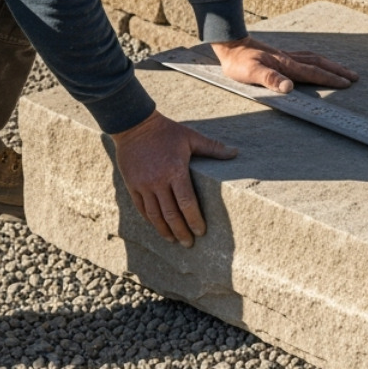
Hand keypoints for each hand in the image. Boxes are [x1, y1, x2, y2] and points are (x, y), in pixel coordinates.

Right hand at [111, 111, 237, 246]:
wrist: (134, 124)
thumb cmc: (166, 131)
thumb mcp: (191, 137)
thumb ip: (213, 148)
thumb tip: (236, 153)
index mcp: (175, 171)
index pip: (187, 203)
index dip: (194, 220)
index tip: (201, 231)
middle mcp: (158, 181)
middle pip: (171, 214)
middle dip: (181, 232)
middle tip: (189, 244)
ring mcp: (143, 184)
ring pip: (155, 215)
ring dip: (165, 230)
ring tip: (174, 241)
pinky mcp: (132, 185)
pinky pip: (141, 208)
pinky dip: (150, 220)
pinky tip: (158, 227)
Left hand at [210, 36, 358, 93]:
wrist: (229, 43)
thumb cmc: (237, 61)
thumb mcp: (250, 72)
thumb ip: (270, 79)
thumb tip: (290, 87)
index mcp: (285, 65)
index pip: (313, 73)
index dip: (331, 78)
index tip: (347, 83)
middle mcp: (288, 59)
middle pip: (319, 64)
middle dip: (338, 71)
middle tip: (354, 77)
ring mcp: (285, 56)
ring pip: (313, 59)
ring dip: (330, 65)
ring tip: (343, 70)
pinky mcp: (279, 55)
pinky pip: (304, 57)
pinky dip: (316, 60)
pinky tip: (316, 63)